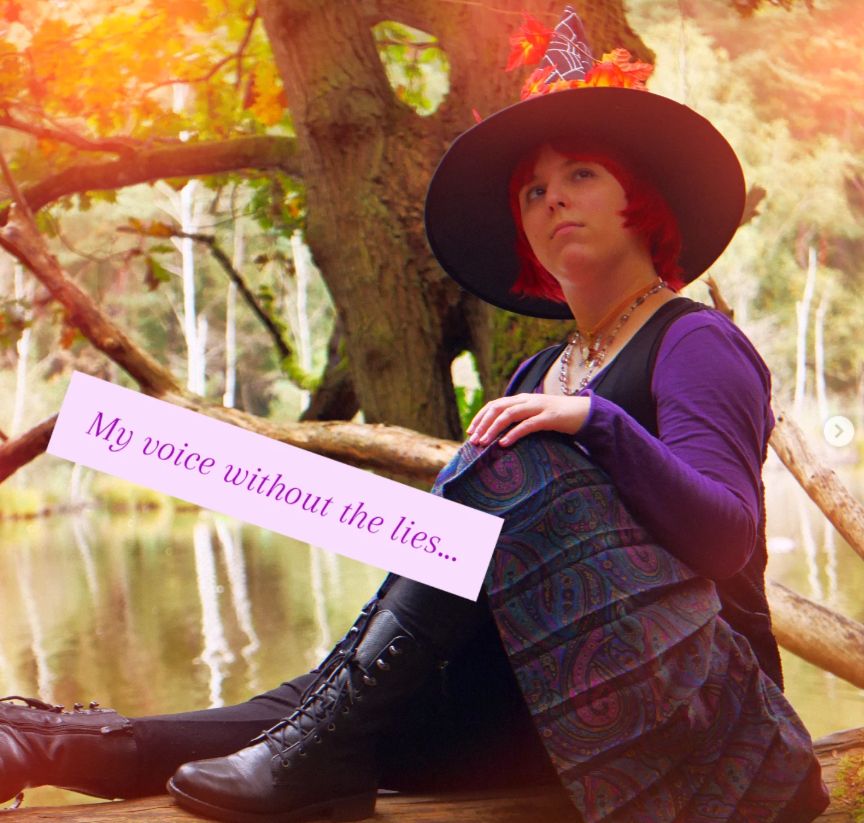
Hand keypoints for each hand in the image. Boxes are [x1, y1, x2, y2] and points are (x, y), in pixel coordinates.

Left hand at [466, 393, 591, 447]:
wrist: (586, 412)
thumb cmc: (559, 417)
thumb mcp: (536, 415)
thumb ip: (520, 419)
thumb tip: (501, 433)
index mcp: (522, 399)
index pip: (495, 404)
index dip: (480, 417)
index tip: (470, 431)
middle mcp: (527, 400)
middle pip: (498, 408)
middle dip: (482, 423)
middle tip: (473, 440)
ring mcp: (538, 407)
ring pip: (509, 415)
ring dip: (493, 429)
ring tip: (483, 442)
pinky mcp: (550, 418)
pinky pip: (527, 425)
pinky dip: (513, 433)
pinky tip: (503, 443)